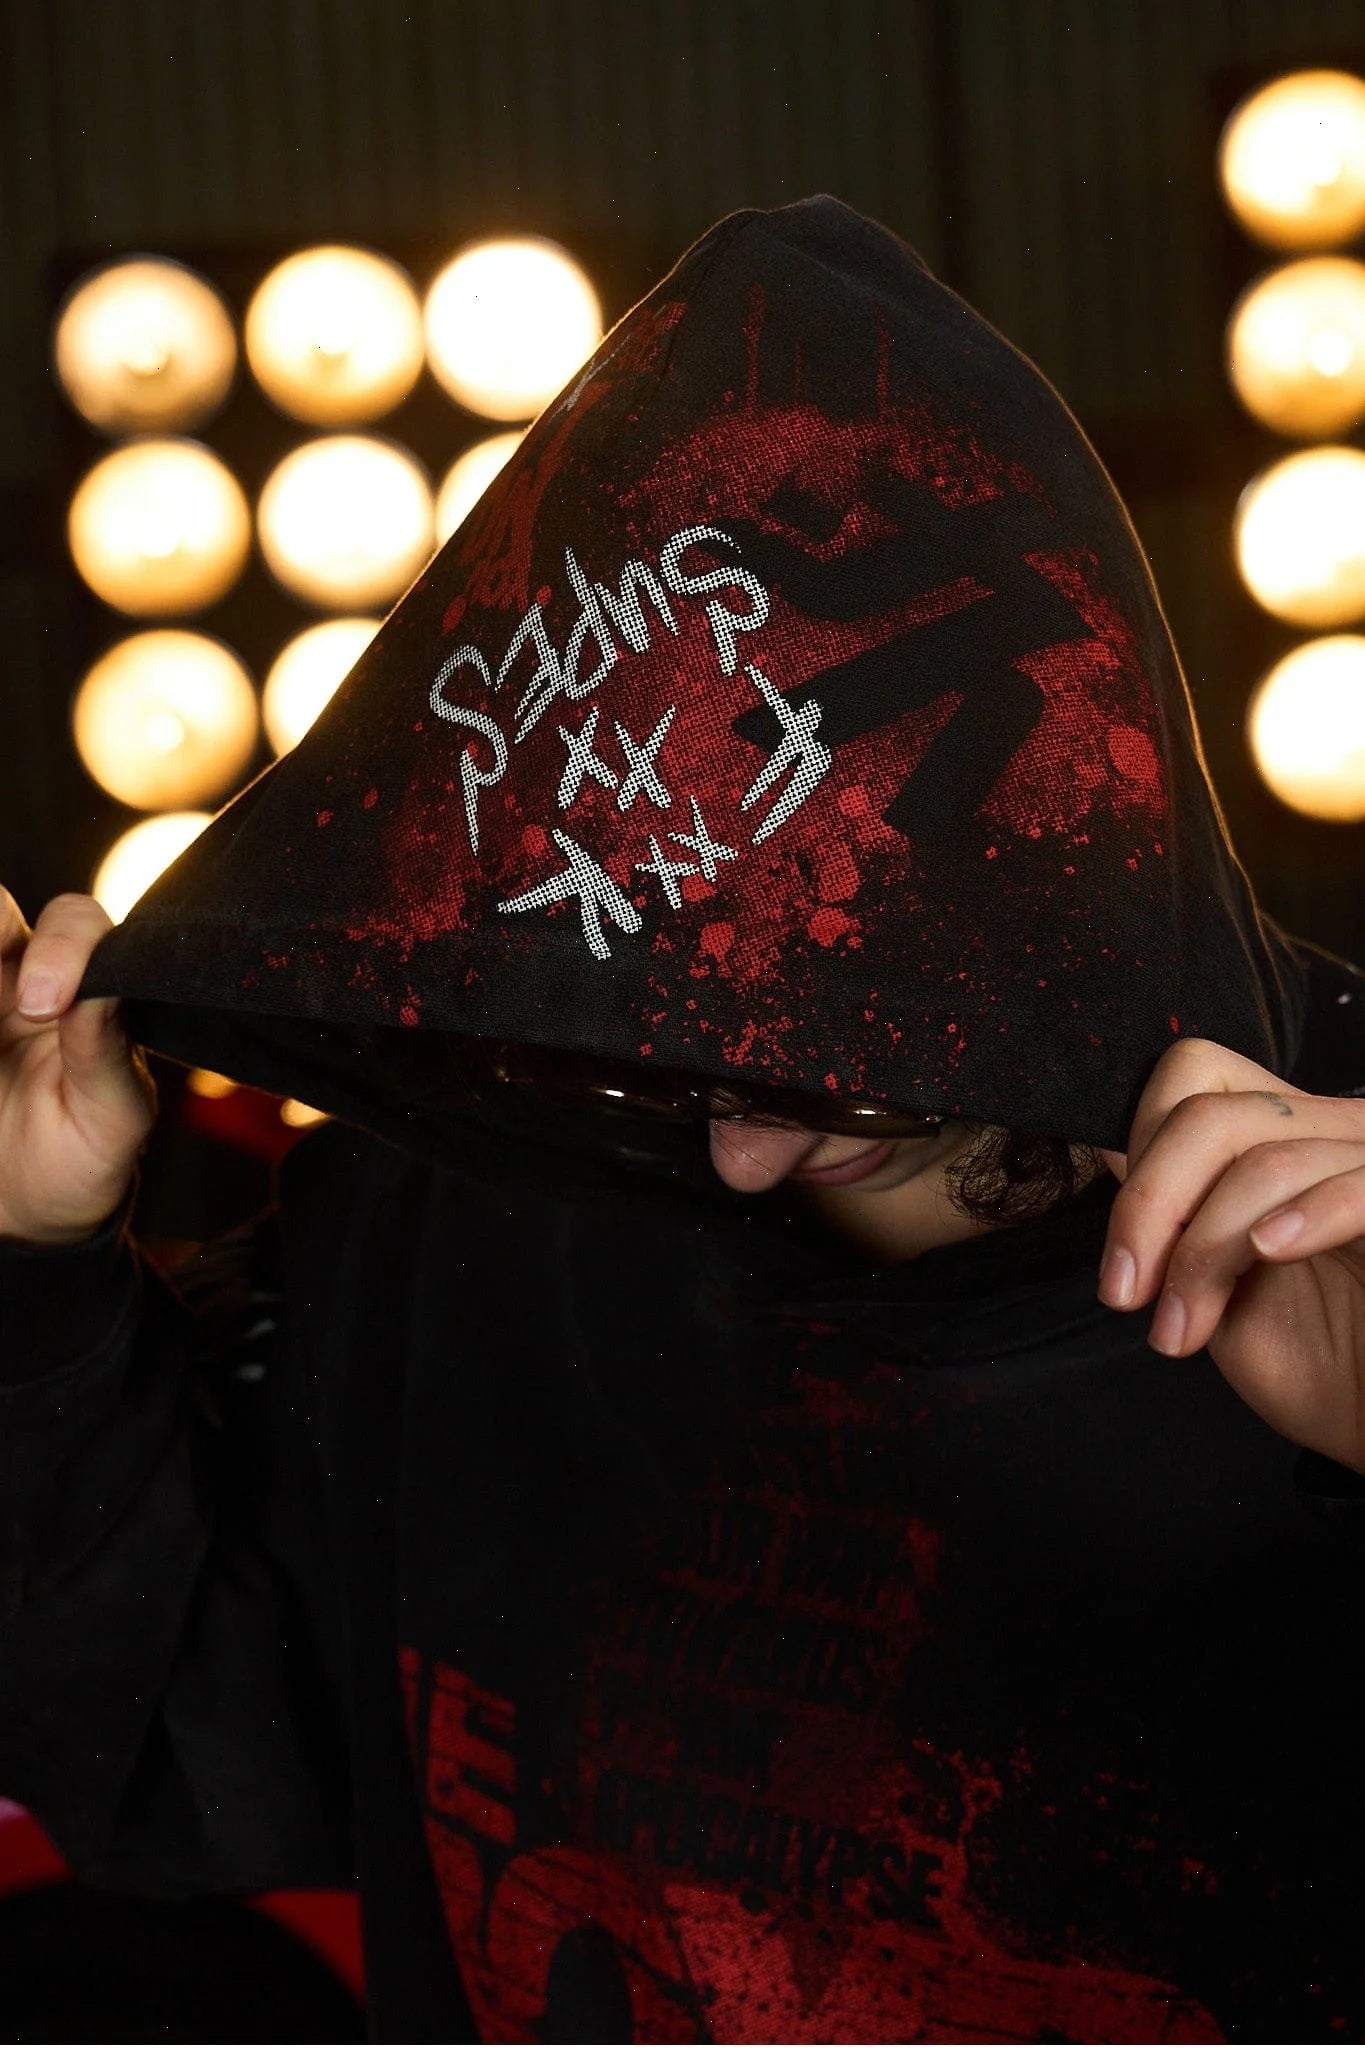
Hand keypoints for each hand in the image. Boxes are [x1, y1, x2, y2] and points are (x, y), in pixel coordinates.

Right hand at [0, 889, 155, 1245]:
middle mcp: (22, 975)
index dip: (60, 947)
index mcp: (85, 988)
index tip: (41, 1005)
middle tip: (8, 1007)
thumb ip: (106, 1053)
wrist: (27, 1209)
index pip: (76, 924)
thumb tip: (100, 991)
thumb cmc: (84, 1156)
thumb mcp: (111, 1119)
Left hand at [1098, 1038, 1364, 1471]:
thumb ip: (1175, 1211)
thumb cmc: (1318, 1367)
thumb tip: (1113, 1147)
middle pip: (1211, 1115)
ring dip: (1201, 1253)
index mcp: (1290, 1138)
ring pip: (1265, 1161)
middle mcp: (1337, 1136)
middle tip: (1126, 1295)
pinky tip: (1270, 1252)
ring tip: (1181, 1331)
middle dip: (1148, 1207)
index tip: (1123, 1249)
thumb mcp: (1217, 1284)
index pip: (1196, 1073)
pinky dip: (1303, 1216)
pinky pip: (1355, 1184)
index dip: (1142, 1149)